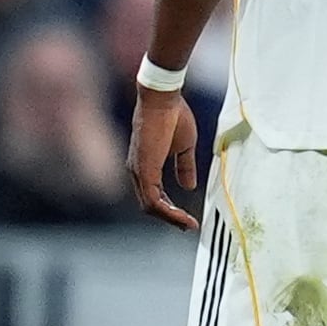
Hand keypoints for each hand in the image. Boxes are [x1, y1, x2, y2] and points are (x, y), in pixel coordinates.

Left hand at [128, 87, 200, 232]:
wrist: (163, 99)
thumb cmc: (173, 115)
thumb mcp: (184, 146)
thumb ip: (184, 167)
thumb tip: (188, 186)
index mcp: (145, 165)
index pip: (154, 195)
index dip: (170, 208)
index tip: (188, 217)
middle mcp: (137, 171)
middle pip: (149, 205)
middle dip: (171, 218)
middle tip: (189, 226)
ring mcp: (138, 171)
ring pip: (150, 206)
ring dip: (170, 218)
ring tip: (189, 224)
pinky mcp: (144, 170)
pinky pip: (153, 200)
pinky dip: (168, 211)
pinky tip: (182, 216)